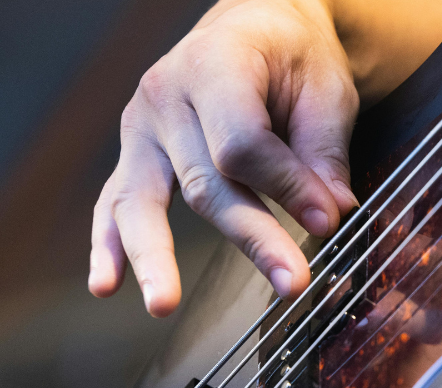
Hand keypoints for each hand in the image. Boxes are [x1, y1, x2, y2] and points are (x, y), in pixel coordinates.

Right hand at [88, 0, 359, 316]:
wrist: (257, 28)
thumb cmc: (293, 55)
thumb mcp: (325, 88)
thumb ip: (324, 151)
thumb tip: (329, 212)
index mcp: (216, 64)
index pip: (243, 143)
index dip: (287, 187)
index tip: (328, 220)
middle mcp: (167, 95)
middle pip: (205, 181)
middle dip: (252, 237)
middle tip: (293, 281)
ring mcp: (143, 126)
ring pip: (146, 199)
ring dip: (155, 256)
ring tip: (165, 303)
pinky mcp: (137, 153)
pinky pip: (115, 201)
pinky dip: (110, 244)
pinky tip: (108, 283)